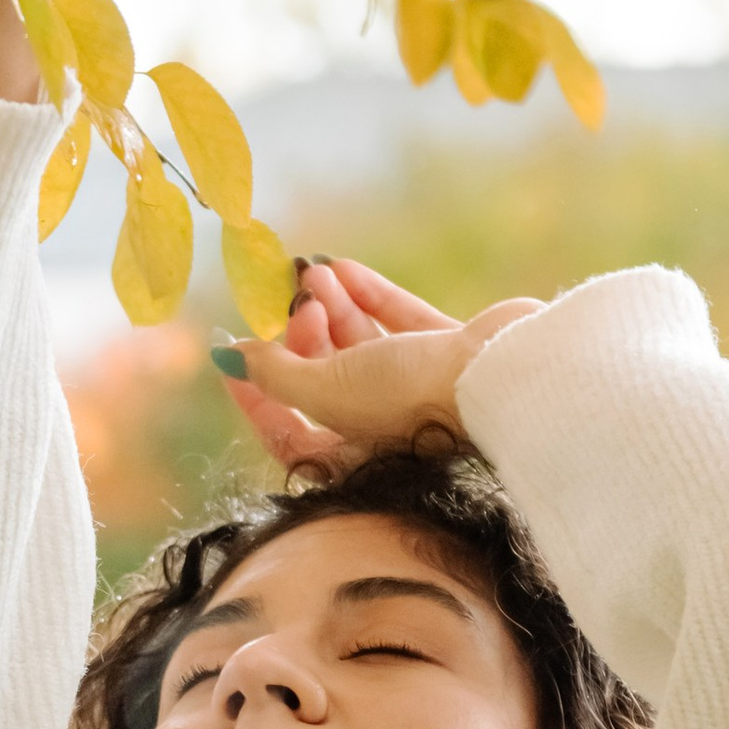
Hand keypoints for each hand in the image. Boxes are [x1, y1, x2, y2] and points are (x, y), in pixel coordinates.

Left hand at [216, 259, 544, 469]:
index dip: (255, 398)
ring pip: (364, 348)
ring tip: (312, 271)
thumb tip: (227, 358)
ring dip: (332, 307)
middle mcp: (387, 432)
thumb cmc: (410, 401)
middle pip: (326, 384)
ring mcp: (423, 393)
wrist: (501, 379)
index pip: (289, 437)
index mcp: (354, 461)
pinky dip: (370, 297)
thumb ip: (274, 374)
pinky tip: (343, 267)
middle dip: (302, 337)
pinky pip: (401, 325)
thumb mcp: (325, 390)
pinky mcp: (453, 357)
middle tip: (294, 302)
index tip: (231, 356)